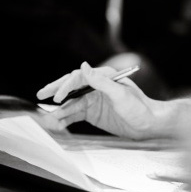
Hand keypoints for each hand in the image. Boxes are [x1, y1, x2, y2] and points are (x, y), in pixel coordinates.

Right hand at [36, 62, 170, 140]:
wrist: (150, 125)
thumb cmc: (140, 107)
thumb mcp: (120, 94)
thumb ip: (100, 81)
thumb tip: (82, 66)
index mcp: (103, 78)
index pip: (79, 78)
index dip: (66, 86)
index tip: (57, 97)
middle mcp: (96, 87)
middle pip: (71, 87)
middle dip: (55, 91)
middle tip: (40, 95)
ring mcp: (94, 100)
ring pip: (72, 103)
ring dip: (60, 111)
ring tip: (49, 118)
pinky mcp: (93, 113)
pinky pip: (76, 115)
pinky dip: (66, 119)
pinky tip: (58, 124)